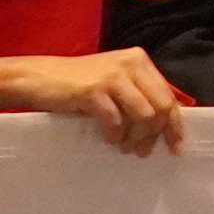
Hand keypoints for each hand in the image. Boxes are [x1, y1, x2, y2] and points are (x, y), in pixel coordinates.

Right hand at [9, 47, 188, 152]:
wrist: (38, 77)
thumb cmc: (77, 86)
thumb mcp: (114, 85)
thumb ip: (138, 97)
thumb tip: (163, 129)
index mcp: (139, 61)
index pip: (168, 96)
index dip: (175, 125)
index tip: (175, 148)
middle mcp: (130, 63)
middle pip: (161, 107)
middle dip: (154, 135)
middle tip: (141, 152)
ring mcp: (112, 75)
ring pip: (144, 115)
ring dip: (135, 137)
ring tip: (123, 146)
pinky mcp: (93, 89)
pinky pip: (116, 121)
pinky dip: (113, 135)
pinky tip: (106, 137)